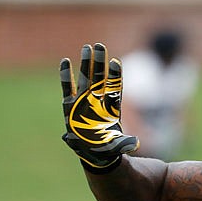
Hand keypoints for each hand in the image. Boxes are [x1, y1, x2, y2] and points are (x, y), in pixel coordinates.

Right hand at [60, 43, 138, 172]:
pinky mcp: (70, 107)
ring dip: (87, 64)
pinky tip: (66, 61)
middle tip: (100, 45)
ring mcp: (84, 103)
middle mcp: (97, 103)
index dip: (115, 76)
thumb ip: (125, 143)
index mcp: (110, 110)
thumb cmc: (108, 149)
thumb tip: (136, 144)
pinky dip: (66, 76)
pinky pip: (67, 89)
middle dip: (99, 63)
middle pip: (99, 79)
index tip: (116, 62)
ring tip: (88, 47)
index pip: (114, 89)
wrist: (95, 155)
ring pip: (85, 80)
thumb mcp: (117, 146)